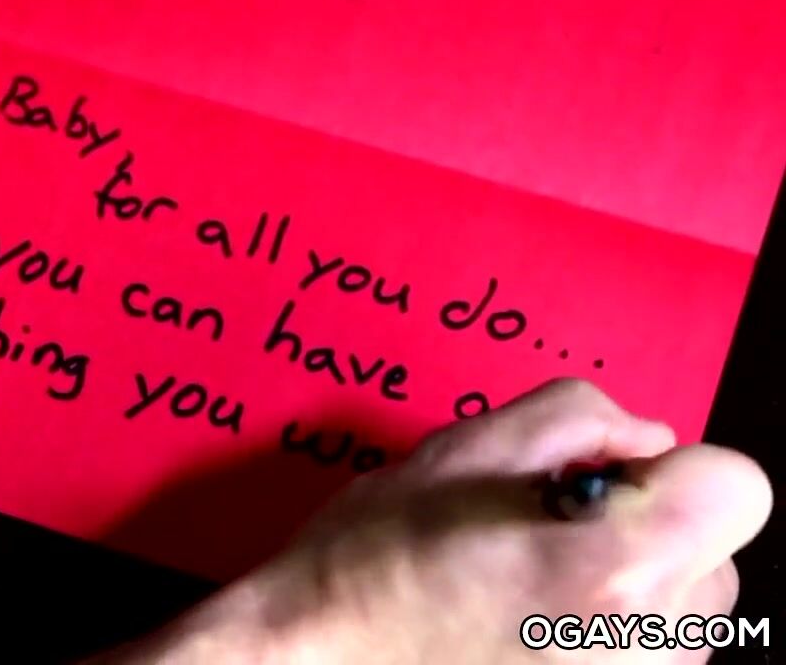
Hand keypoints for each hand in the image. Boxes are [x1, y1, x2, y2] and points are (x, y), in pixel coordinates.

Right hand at [92, 380, 772, 662]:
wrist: (321, 662)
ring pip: (684, 613)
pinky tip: (530, 631)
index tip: (607, 484)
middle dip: (646, 528)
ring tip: (527, 588)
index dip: (670, 470)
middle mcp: (646, 644)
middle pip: (715, 553)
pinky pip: (648, 656)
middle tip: (543, 533)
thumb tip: (642, 441)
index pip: (738, 487)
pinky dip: (607, 636)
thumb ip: (574, 418)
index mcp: (614, 564)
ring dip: (630, 588)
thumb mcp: (460, 450)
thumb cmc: (373, 567)